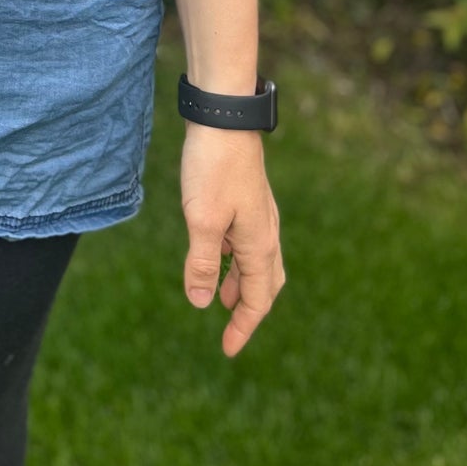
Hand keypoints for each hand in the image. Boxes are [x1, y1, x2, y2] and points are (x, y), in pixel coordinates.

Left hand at [180, 124, 284, 356]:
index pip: (257, 300)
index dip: (242, 327)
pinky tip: (216, 253)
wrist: (224, 115)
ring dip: (240, 284)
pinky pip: (246, 241)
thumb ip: (202, 263)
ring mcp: (259, 214)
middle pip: (265, 284)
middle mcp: (266, 232)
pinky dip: (234, 259)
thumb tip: (200, 304)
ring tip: (220, 299)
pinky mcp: (247, 198)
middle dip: (248, 309)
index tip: (227, 350)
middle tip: (229, 331)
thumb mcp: (202, 219)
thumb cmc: (213, 167)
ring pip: (256, 262)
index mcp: (259, 244)